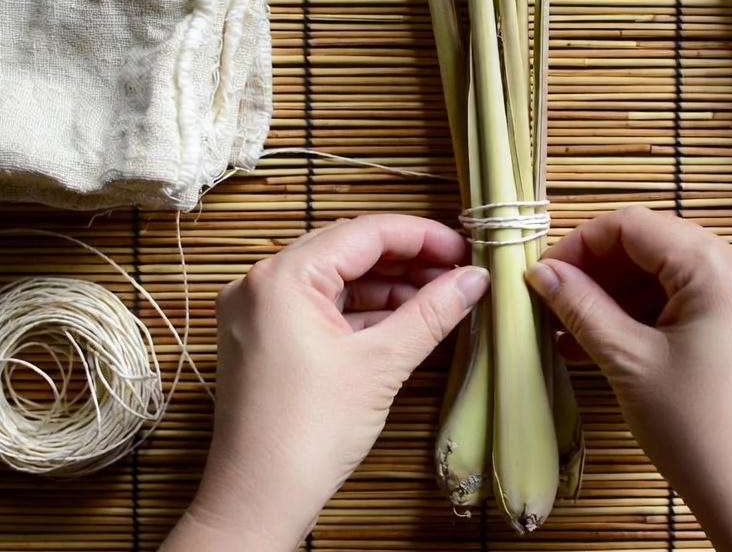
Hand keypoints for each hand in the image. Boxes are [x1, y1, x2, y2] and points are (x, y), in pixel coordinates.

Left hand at [163, 215, 488, 551]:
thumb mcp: (382, 364)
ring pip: (334, 280)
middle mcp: (259, 284)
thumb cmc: (309, 432)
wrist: (259, 498)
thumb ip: (431, 312)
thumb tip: (475, 279)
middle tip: (458, 273)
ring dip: (386, 286)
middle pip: (347, 251)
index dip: (421, 237)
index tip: (465, 250)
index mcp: (282, 277)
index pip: (363, 233)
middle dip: (406, 260)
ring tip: (438, 299)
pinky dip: (360, 312)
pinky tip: (403, 322)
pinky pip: (318, 308)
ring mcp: (256, 313)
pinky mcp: (262, 340)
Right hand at [525, 206, 731, 551]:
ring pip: (675, 277)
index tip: (543, 274)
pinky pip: (696, 304)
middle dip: (601, 271)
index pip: (637, 226)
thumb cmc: (696, 430)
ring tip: (572, 330)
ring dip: (623, 296)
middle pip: (659, 247)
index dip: (582, 243)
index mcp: (723, 269)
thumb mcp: (628, 361)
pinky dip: (653, 315)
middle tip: (552, 303)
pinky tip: (611, 342)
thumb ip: (581, 307)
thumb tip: (542, 272)